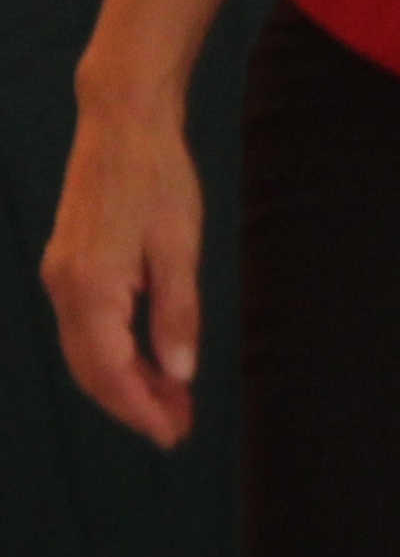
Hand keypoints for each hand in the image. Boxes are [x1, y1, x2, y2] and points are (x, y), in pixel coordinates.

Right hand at [39, 86, 203, 449]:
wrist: (123, 123)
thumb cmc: (158, 177)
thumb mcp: (181, 246)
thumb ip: (178, 313)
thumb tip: (180, 373)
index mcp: (91, 287)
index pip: (111, 371)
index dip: (141, 408)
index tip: (173, 433)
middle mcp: (65, 287)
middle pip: (91, 370)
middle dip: (132, 404)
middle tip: (177, 427)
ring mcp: (61, 276)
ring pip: (85, 352)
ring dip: (124, 382)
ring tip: (171, 402)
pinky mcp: (69, 266)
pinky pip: (86, 328)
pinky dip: (114, 353)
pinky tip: (148, 361)